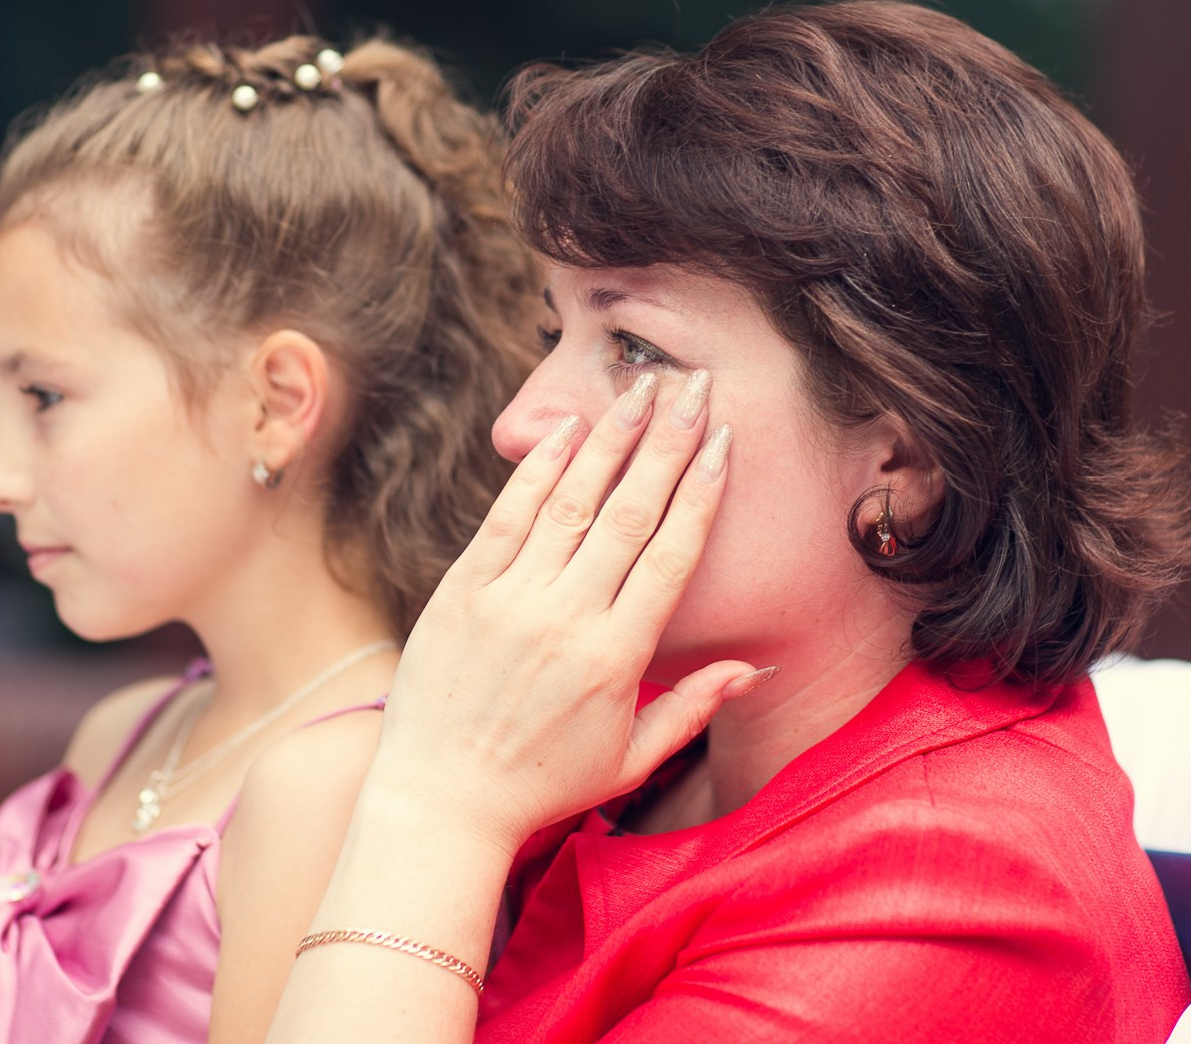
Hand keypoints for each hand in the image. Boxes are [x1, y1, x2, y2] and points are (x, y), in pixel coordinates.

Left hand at [368, 370, 761, 855]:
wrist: (439, 802)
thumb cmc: (541, 784)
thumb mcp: (629, 760)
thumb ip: (692, 709)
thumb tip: (751, 667)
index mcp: (615, 659)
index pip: (670, 555)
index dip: (700, 491)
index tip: (724, 441)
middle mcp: (565, 619)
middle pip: (628, 512)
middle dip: (667, 443)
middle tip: (694, 387)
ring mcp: (508, 601)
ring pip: (569, 500)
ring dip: (609, 438)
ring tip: (640, 389)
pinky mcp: (461, 592)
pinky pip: (506, 517)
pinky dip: (537, 469)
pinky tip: (567, 429)